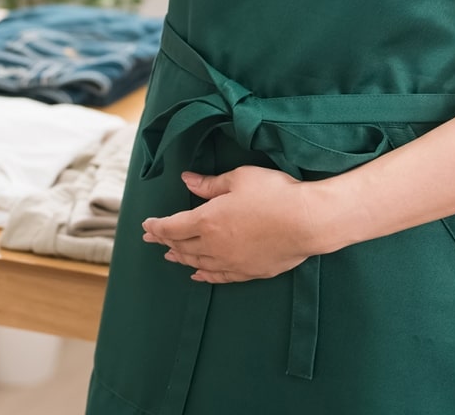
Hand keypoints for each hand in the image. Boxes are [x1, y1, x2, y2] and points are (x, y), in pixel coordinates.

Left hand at [140, 167, 333, 283]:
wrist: (307, 222)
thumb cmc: (274, 193)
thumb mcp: (239, 179)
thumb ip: (209, 184)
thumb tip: (186, 180)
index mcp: (207, 221)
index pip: (172, 227)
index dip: (157, 227)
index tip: (146, 226)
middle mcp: (214, 246)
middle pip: (182, 246)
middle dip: (165, 242)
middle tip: (153, 239)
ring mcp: (231, 262)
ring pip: (198, 263)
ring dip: (182, 258)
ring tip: (172, 256)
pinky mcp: (248, 272)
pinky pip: (218, 276)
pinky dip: (204, 276)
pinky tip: (198, 275)